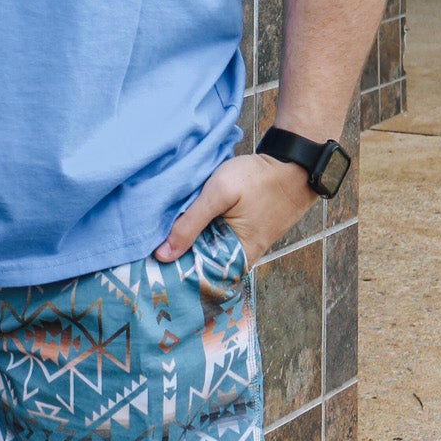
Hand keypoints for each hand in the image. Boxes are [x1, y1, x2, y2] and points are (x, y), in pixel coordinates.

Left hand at [155, 151, 315, 266]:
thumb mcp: (219, 194)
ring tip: (159, 234)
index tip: (146, 263)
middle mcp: (239, 258)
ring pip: (206, 249)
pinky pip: (215, 237)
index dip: (171, 269)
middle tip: (145, 248)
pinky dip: (201, 230)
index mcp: (236, 259)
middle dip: (176, 256)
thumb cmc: (258, 179)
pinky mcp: (242, 232)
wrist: (295, 165)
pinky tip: (184, 221)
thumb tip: (162, 254)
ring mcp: (242, 245)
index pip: (195, 275)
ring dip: (188, 241)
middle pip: (200, 264)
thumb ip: (191, 222)